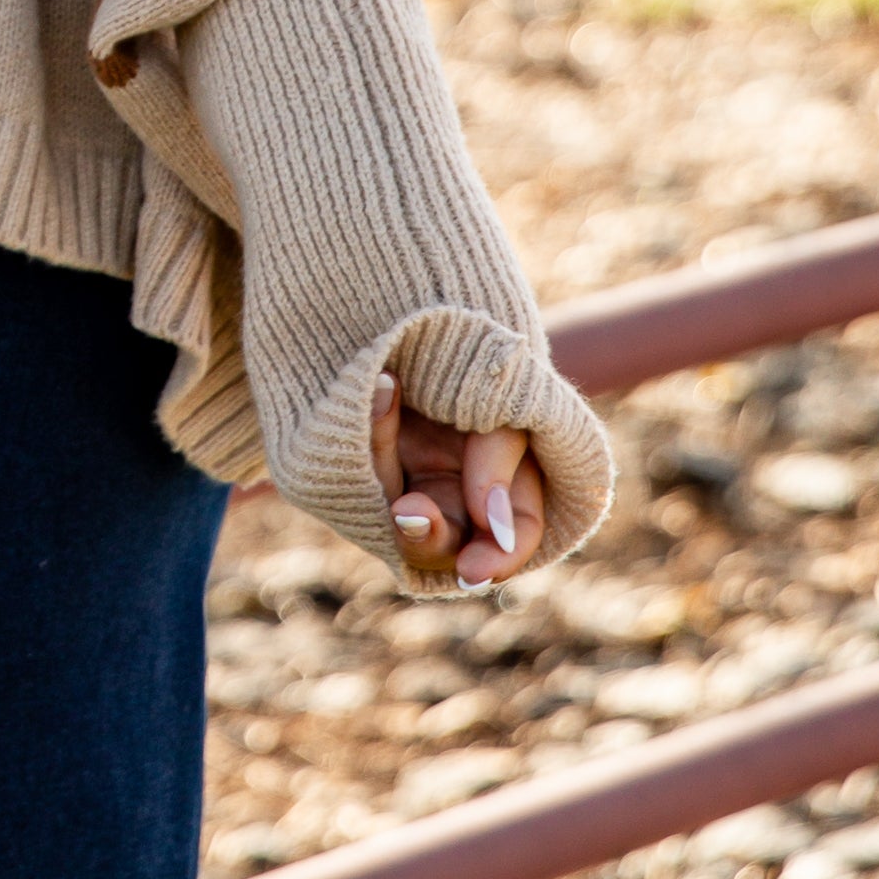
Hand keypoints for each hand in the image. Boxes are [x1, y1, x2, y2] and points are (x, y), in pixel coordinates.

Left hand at [371, 373, 546, 588]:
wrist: (417, 308)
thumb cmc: (479, 356)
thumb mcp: (504, 401)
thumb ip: (501, 460)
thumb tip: (491, 526)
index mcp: (508, 478)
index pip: (516, 533)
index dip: (500, 556)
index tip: (473, 570)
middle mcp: (459, 488)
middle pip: (450, 541)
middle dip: (428, 535)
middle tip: (409, 513)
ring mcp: (410, 475)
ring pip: (399, 510)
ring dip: (390, 480)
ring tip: (394, 454)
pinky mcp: (366, 457)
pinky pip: (363, 463)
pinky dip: (375, 428)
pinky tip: (383, 386)